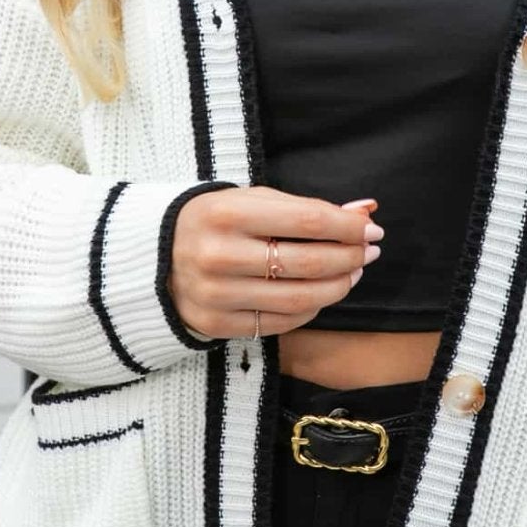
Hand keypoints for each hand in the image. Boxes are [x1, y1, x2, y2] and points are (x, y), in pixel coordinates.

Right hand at [168, 186, 381, 338]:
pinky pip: (281, 322)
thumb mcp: (251, 201)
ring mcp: (217, 294)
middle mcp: (219, 255)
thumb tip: (365, 210)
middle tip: (369, 252)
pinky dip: (311, 308)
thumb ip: (305, 207)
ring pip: (300, 297)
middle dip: (350, 257)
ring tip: (352, 273)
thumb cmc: (215, 222)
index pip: (307, 220)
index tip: (372, 229)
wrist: (155, 257)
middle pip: (308, 262)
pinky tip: (321, 294)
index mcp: (228, 213)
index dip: (348, 227)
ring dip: (338, 286)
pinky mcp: (216, 324)